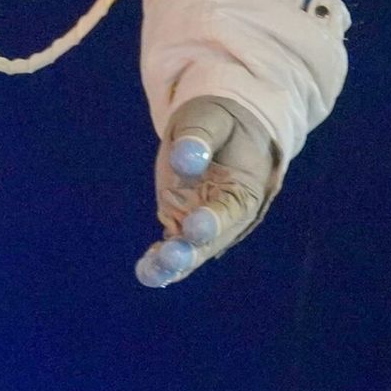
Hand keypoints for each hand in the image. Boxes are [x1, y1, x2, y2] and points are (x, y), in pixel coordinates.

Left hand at [134, 95, 275, 287]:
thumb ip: (199, 137)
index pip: (229, 211)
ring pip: (189, 251)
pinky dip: (159, 260)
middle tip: (169, 257)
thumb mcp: (211, 118)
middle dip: (189, 252)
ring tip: (149, 272)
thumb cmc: (220, 121)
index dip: (213, 220)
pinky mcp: (179, 220)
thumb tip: (184, 158)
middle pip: (209, 242)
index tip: (195, 224)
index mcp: (244, 190)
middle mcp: (226, 216)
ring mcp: (201, 221)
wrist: (218, 128)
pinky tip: (146, 270)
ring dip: (171, 264)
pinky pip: (171, 245)